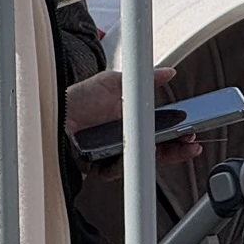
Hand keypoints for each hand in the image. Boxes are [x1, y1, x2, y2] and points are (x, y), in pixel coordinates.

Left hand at [63, 67, 202, 168]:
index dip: (177, 132)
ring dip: (161, 157)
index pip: (160, 131)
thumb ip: (143, 78)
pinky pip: (118, 170)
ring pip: (141, 162)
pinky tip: (141, 155)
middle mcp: (124, 140)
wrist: (52, 113)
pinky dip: (129, 163)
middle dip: (177, 147)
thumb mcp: (113, 82)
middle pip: (156, 149)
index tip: (192, 130)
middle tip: (192, 142)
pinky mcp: (100, 168)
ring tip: (177, 148)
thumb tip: (169, 72)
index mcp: (129, 122)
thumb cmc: (77, 99)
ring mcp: (113, 155)